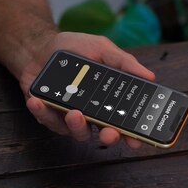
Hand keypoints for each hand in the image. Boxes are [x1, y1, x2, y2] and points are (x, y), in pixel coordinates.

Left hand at [20, 32, 155, 148]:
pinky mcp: (49, 115)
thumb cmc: (75, 49)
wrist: (40, 47)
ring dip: (76, 125)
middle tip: (109, 133)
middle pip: (105, 134)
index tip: (137, 140)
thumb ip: (124, 62)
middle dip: (109, 137)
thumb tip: (150, 76)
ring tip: (73, 112)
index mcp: (109, 100)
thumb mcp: (102, 49)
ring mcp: (70, 117)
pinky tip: (37, 102)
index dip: (132, 134)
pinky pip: (49, 121)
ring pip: (78, 132)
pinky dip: (43, 113)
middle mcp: (92, 113)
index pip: (125, 121)